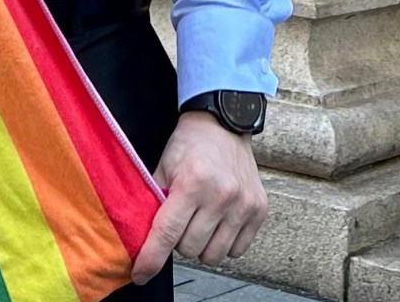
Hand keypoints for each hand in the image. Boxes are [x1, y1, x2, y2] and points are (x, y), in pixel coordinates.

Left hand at [128, 112, 266, 282]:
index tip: (140, 274)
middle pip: (189, 249)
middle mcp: (221, 195)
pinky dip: (224, 243)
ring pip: (213, 255)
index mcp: (192, 183)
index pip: (167, 234)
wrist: (224, 124)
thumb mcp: (162, 168)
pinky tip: (219, 223)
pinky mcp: (259, 209)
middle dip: (179, 240)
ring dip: (202, 245)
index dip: (150, 259)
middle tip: (181, 219)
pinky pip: (237, 250)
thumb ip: (152, 204)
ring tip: (200, 222)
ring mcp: (243, 203)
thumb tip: (139, 242)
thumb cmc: (189, 146)